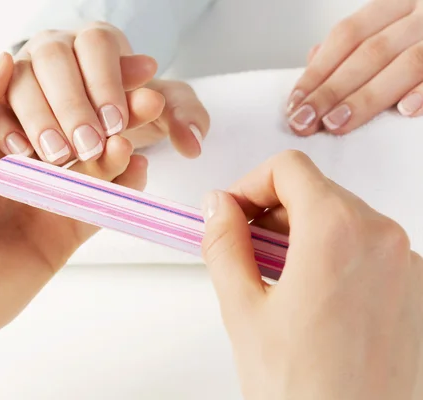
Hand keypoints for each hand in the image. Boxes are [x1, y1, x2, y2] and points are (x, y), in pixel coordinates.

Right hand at [0, 22, 208, 162]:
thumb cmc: (124, 112)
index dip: (107, 81)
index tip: (118, 123)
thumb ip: (183, 118)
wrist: (90, 124)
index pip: (98, 46)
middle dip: (72, 104)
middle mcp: (56, 49)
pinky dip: (4, 127)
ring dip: (38, 118)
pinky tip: (21, 153)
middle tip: (90, 145)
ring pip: (20, 81)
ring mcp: (24, 70)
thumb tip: (192, 141)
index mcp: (96, 42)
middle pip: (54, 60)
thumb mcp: (161, 112)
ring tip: (58, 156)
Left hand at [0, 53, 147, 370]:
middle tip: (139, 99)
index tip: (109, 67)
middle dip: (105, 115)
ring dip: (113, 152)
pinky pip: (97, 209)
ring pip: (89, 170)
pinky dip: (119, 191)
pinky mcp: (61, 237)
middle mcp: (22, 171)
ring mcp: (45, 204)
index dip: (73, 86)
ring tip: (127, 140)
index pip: (39, 103)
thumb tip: (6, 56)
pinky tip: (135, 172)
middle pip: (72, 133)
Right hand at [201, 151, 422, 398]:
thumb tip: (218, 207)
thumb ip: (224, 243)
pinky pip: (369, 250)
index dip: (251, 184)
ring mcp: (408, 266)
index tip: (234, 213)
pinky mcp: (417, 290)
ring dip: (303, 236)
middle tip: (246, 252)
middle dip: (274, 212)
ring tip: (278, 284)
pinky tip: (314, 301)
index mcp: (338, 233)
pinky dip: (336, 258)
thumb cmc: (304, 392)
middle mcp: (384, 240)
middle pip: (317, 192)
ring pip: (344, 220)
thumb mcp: (242, 309)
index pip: (289, 168)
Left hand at [287, 0, 422, 135]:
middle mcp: (422, 12)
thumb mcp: (396, 25)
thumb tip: (314, 58)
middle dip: (332, 90)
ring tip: (337, 124)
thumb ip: (359, 40)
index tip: (294, 103)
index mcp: (399, 4)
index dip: (318, 70)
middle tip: (305, 122)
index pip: (347, 36)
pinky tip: (405, 111)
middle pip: (369, 52)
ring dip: (367, 97)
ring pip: (404, 63)